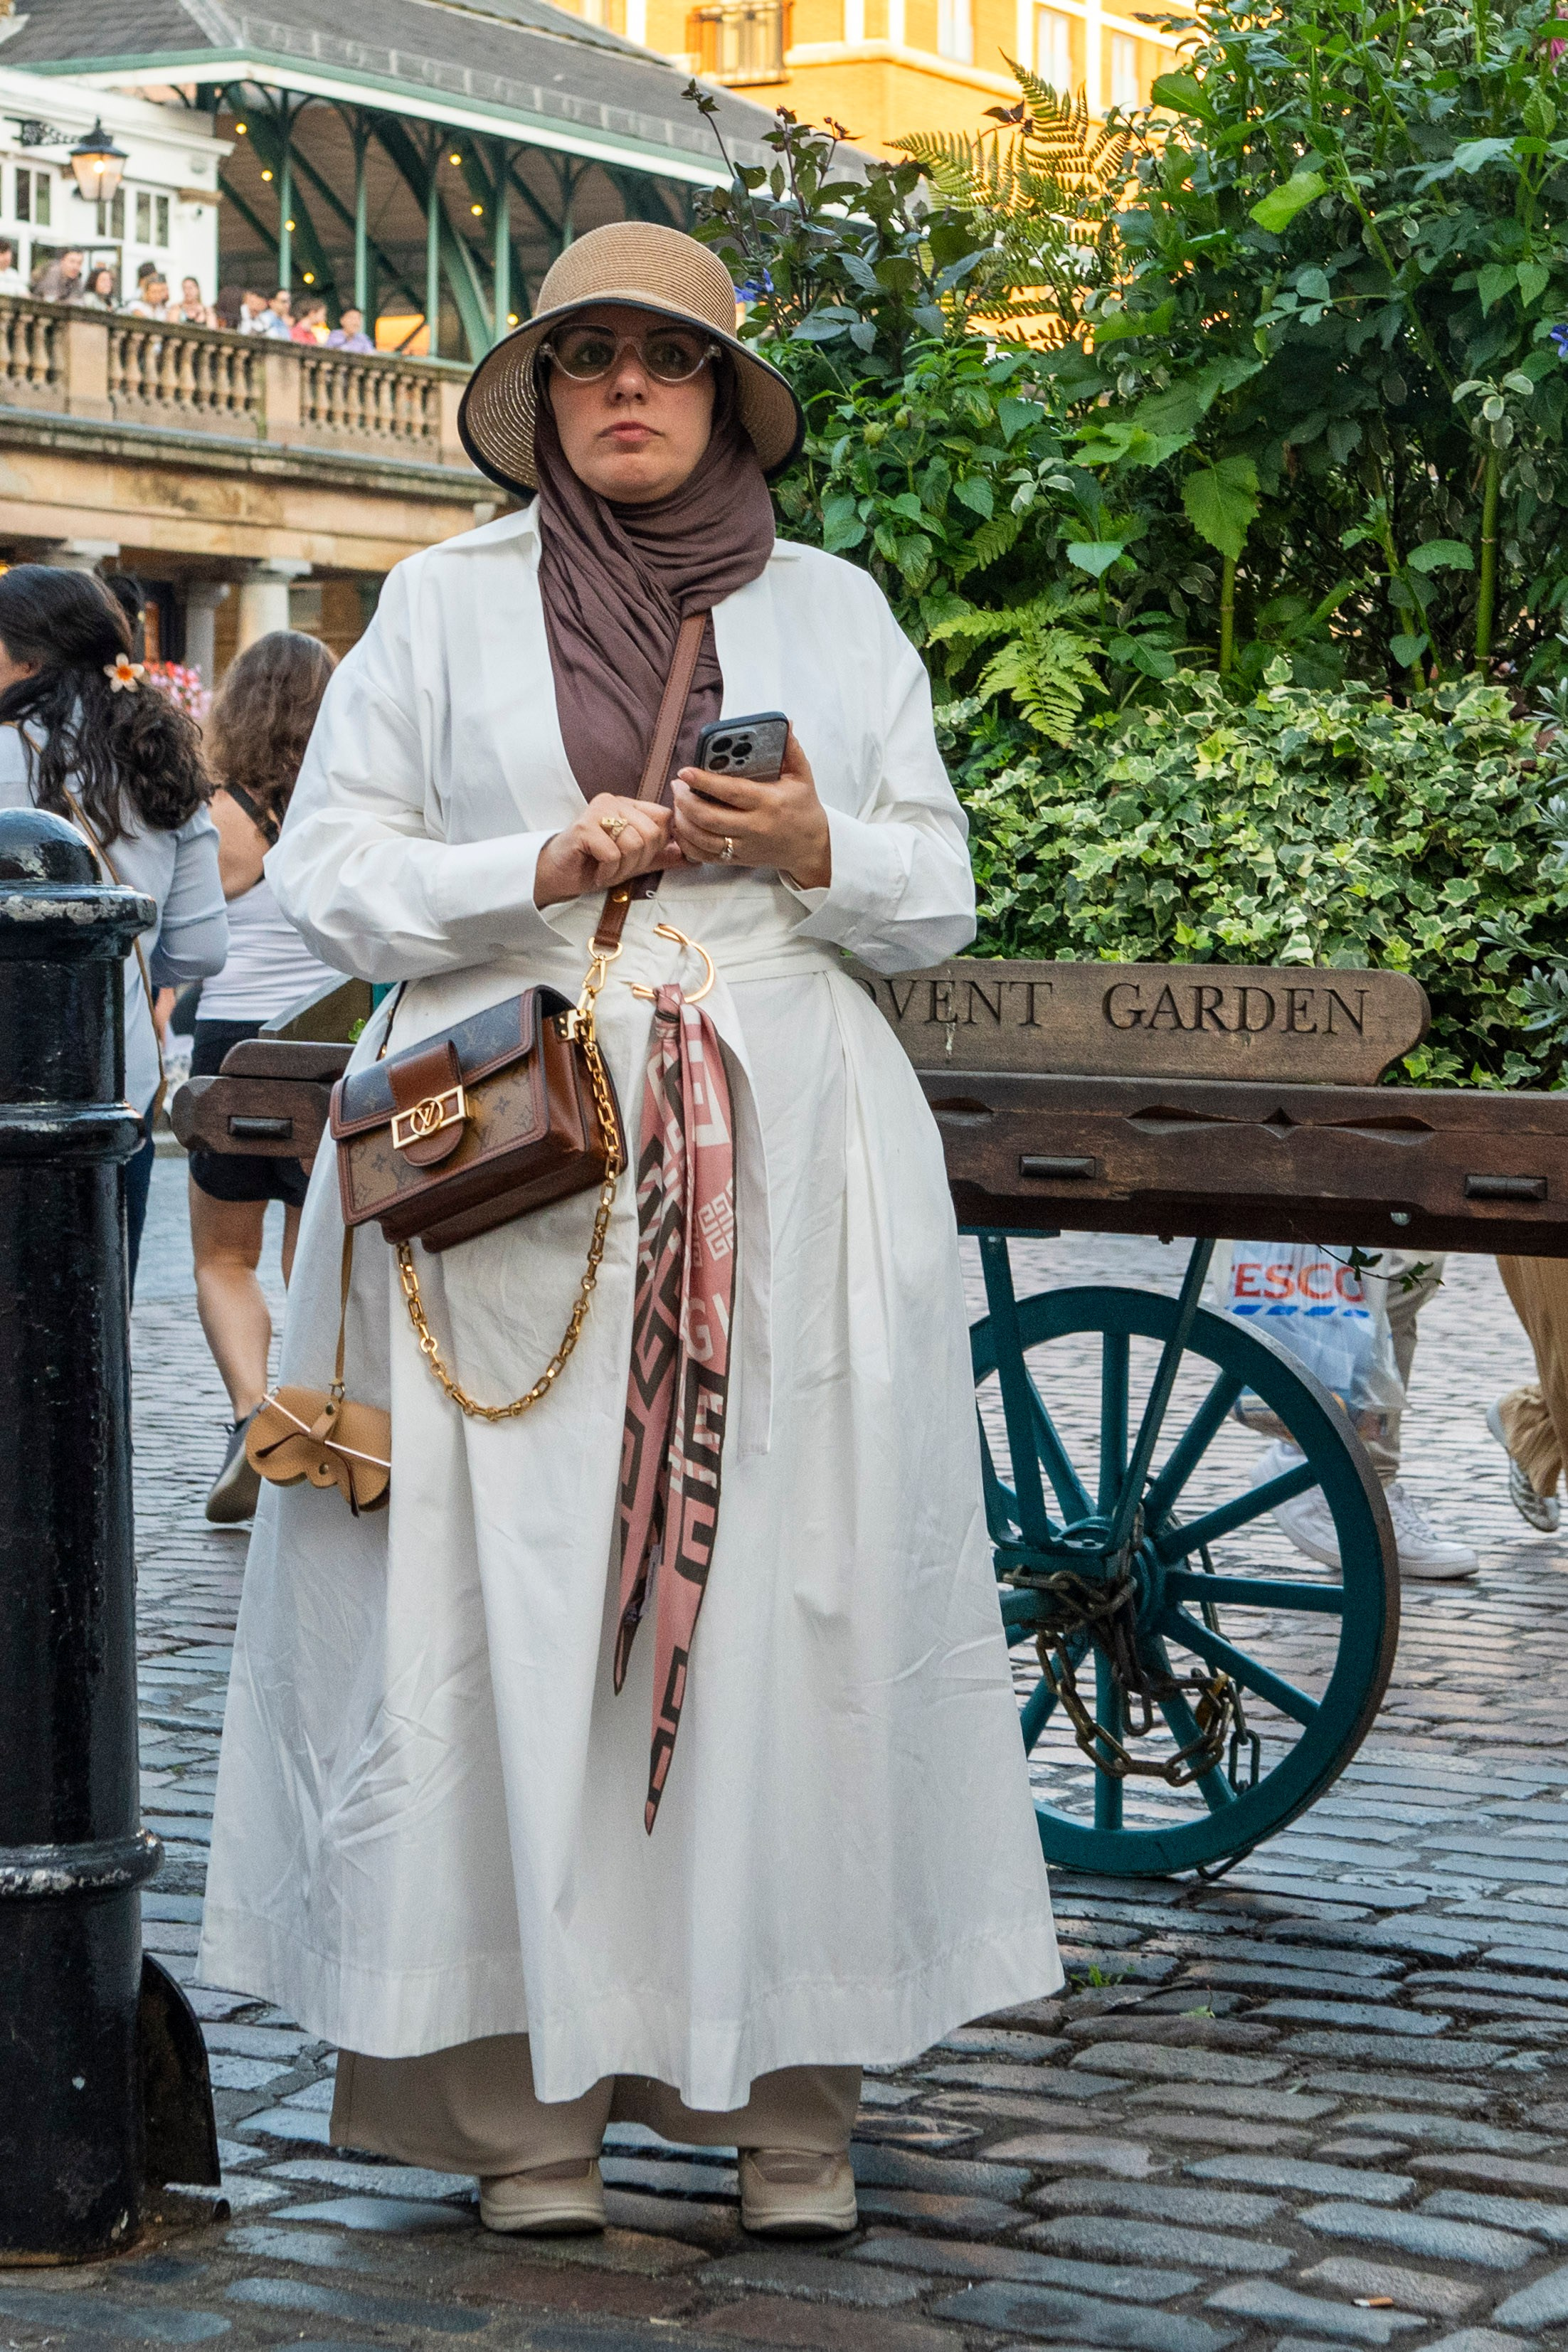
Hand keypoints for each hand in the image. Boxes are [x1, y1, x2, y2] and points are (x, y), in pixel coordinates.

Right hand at [534, 794, 685, 908]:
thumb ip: (662, 856)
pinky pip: (613, 853)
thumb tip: (694, 857)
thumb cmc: (594, 865)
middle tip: (618, 867)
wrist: (558, 876)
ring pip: (635, 843)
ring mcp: (597, 811)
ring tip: (607, 869)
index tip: (639, 858)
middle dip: (640, 860)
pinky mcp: (583, 827)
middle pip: (653, 833)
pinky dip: (608, 871)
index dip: (659, 844)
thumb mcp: (635, 861)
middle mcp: (613, 802)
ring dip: (623, 867)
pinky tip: (597, 871)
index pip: (664, 817)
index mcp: (628, 805)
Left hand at [670, 729, 831, 888]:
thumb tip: (784, 723)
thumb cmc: (804, 808)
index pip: (732, 792)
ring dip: (683, 822)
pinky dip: (688, 844)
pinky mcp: (738, 860)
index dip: (704, 782)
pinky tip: (683, 828)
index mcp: (768, 803)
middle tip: (677, 786)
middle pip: (709, 818)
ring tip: (677, 804)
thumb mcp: (802, 776)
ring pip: (703, 839)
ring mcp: (745, 847)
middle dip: (685, 801)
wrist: (812, 848)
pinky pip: (705, 856)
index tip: (685, 772)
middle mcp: (755, 827)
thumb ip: (790, 749)